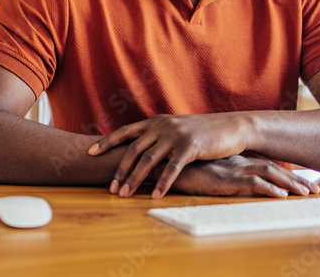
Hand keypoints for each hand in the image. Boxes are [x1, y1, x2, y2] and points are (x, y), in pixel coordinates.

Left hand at [87, 113, 252, 197]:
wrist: (230, 127)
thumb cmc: (202, 132)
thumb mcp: (175, 128)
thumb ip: (157, 136)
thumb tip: (139, 149)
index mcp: (155, 122)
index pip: (125, 131)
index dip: (106, 141)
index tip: (89, 152)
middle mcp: (162, 126)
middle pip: (133, 149)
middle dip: (119, 170)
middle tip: (110, 188)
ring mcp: (175, 136)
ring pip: (148, 160)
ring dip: (134, 179)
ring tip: (124, 194)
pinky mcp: (190, 147)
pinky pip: (171, 168)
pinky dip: (162, 183)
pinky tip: (154, 196)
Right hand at [169, 156, 319, 197]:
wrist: (167, 163)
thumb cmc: (184, 167)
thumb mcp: (208, 168)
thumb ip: (222, 170)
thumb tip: (233, 178)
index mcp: (235, 161)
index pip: (268, 165)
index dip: (287, 174)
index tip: (304, 182)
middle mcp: (238, 163)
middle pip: (274, 168)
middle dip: (296, 179)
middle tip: (316, 189)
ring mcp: (233, 170)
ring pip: (269, 175)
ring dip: (289, 184)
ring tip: (307, 193)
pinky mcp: (225, 179)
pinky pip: (252, 184)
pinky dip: (269, 189)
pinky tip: (281, 195)